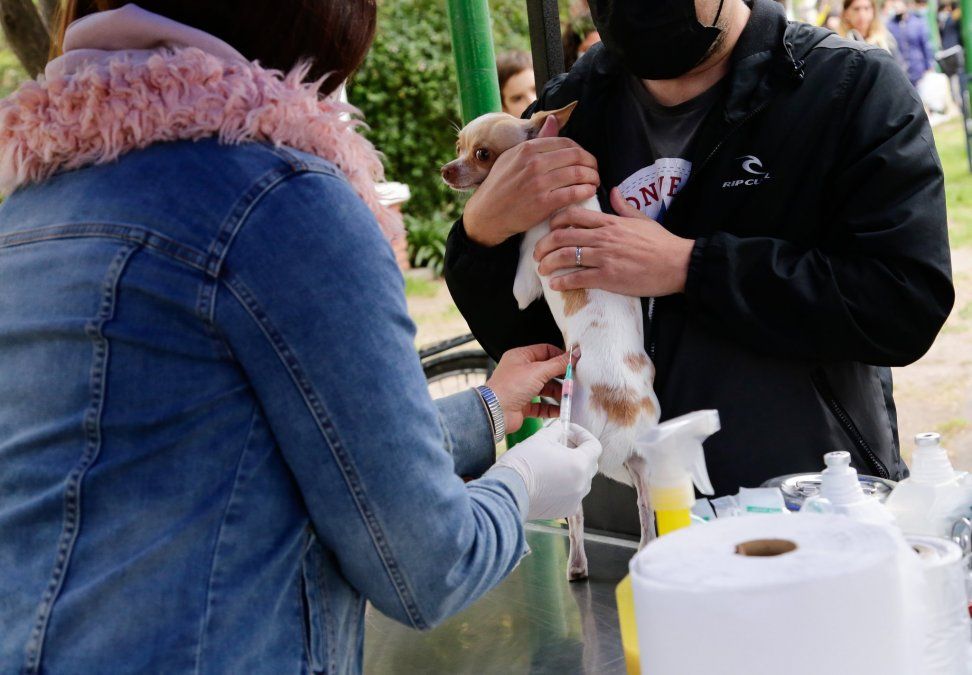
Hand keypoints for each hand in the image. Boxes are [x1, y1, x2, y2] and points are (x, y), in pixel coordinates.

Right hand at [463, 116, 599, 246]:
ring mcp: (539, 183)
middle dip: (592, 163)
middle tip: (595, 171)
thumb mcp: (512, 157)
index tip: (585, 159)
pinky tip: (589, 192)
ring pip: (578, 174)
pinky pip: (574, 193)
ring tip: (594, 182)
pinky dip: (587, 191)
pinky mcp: (544, 204)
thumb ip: (537, 140)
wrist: (487, 215)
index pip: (566, 143)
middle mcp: (534, 163)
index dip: (581, 151)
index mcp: (528, 149)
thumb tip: (553, 120)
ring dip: (593, 177)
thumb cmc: (500, 186)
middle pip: (576, 156)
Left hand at [486, 343, 574, 432]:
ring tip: (570, 396)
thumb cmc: (509, 387)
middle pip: (547, 371)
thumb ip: (558, 364)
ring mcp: (522, 389)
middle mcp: (521, 371)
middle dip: (561, 377)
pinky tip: (562, 409)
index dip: (560, 356)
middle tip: (574, 380)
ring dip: (558, 393)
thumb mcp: (537, 371)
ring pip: (546, 389)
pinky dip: (552, 408)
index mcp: (520, 357)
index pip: (545, 351)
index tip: (573, 362)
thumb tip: (574, 355)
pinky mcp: (523, 405)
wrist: (495, 412)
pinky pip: (542, 406)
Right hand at [491, 423, 601, 519]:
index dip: (583, 435)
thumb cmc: (523, 464)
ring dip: (572, 469)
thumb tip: (561, 428)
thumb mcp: (541, 439)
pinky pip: (572, 495)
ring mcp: (574, 500)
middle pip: (590, 464)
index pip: (594, 446)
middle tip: (561, 444)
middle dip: (578, 451)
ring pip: (581, 480)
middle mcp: (582, 484)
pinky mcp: (564, 510)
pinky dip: (566, 486)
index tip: (569, 430)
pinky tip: (549, 480)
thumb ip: (556, 431)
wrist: (507, 492)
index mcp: (580, 464)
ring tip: (553, 462)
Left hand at [533, 188, 694, 296]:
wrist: (677, 264)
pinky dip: (562, 282)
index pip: (573, 215)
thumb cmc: (661, 243)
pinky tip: (555, 285)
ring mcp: (604, 257)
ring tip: (542, 269)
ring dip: (548, 263)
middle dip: (544, 245)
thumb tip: (613, 191)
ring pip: (565, 256)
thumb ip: (623, 206)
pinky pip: (578, 278)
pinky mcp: (608, 277)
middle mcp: (603, 237)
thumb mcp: (642, 219)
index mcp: (609, 222)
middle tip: (537, 253)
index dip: (554, 221)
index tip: (548, 229)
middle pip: (562, 235)